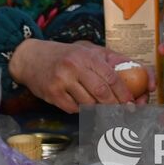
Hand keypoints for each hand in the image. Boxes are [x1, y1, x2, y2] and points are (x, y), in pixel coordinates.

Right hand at [8, 39, 148, 111]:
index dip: (123, 93)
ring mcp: (62, 81)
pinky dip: (80, 110)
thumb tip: (132, 70)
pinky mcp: (52, 93)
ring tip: (102, 111)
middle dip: (114, 106)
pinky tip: (79, 104)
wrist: (31, 57)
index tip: (131, 103)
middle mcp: (74, 67)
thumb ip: (108, 59)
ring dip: (97, 110)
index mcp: (86, 55)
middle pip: (101, 92)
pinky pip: (73, 109)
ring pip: (88, 103)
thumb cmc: (63, 55)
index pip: (111, 77)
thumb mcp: (85, 50)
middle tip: (121, 114)